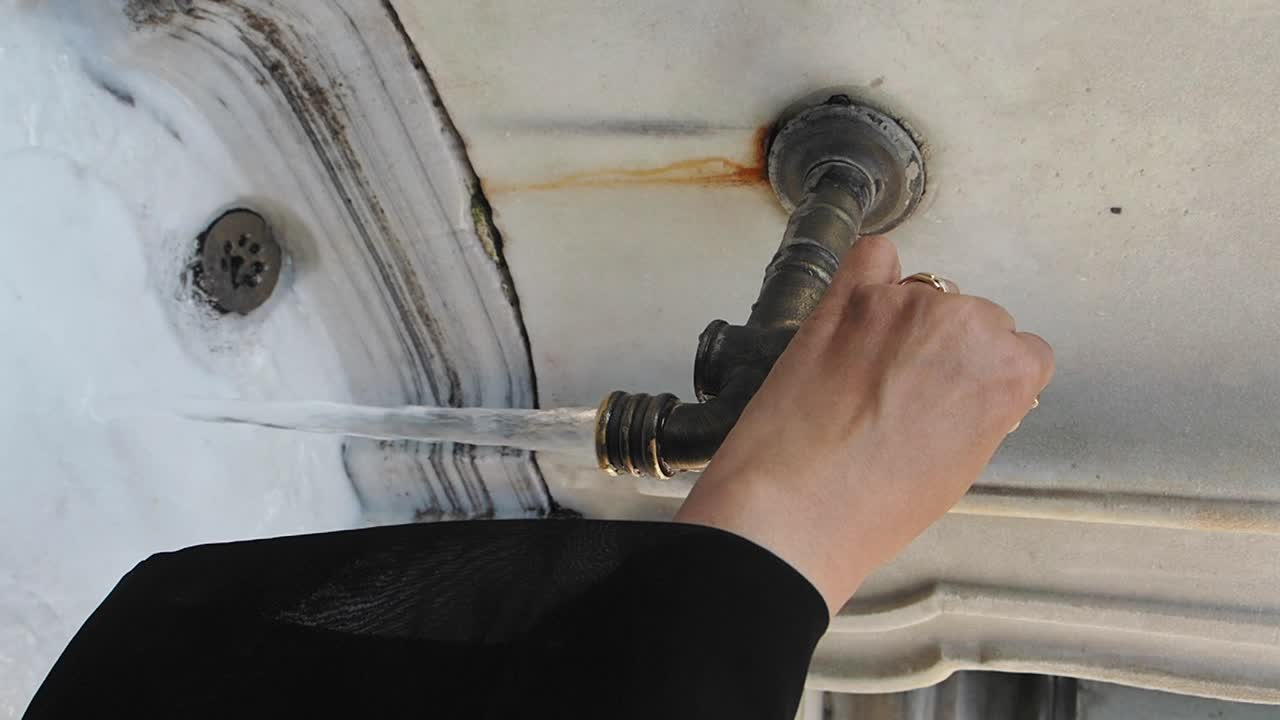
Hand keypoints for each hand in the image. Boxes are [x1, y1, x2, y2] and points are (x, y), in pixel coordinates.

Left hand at [675, 235, 1053, 615]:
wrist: (796, 506)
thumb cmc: (879, 505)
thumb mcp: (961, 468)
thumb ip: (981, 412)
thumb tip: (972, 389)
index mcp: (1009, 371)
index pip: (1025, 352)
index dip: (990, 379)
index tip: (962, 399)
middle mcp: (966, 323)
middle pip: (978, 319)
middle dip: (950, 351)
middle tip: (909, 393)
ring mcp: (903, 302)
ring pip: (929, 291)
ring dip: (910, 320)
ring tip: (870, 370)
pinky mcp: (846, 296)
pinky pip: (874, 256)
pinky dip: (874, 274)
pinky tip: (860, 304)